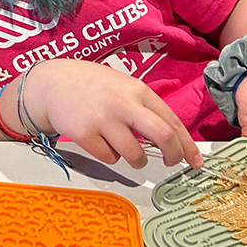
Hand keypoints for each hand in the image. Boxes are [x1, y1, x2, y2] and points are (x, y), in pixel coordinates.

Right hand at [21, 59, 202, 169]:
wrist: (52, 83)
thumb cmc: (91, 86)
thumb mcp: (123, 87)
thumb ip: (144, 108)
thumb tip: (171, 140)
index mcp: (137, 90)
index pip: (172, 121)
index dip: (187, 145)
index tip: (194, 161)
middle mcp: (122, 103)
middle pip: (162, 136)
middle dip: (173, 155)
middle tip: (171, 163)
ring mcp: (102, 119)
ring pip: (135, 155)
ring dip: (137, 160)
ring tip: (127, 150)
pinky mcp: (84, 134)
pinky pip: (110, 158)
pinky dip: (110, 156)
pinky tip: (101, 142)